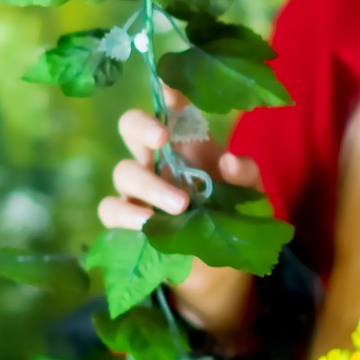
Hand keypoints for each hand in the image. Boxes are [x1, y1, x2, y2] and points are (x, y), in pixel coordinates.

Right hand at [97, 90, 260, 341]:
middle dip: (141, 126)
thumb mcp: (249, 197)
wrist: (221, 275)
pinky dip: (125, 213)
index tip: (171, 83)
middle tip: (161, 138)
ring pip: (123, 170)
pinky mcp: (128, 221)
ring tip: (180, 206)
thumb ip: (245, 175)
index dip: (168, 89)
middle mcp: (159, 159)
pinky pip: (110, 208)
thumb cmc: (233, 222)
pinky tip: (147, 223)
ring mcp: (139, 189)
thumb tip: (228, 160)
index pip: (172, 107)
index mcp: (188, 144)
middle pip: (132, 126)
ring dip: (150, 184)